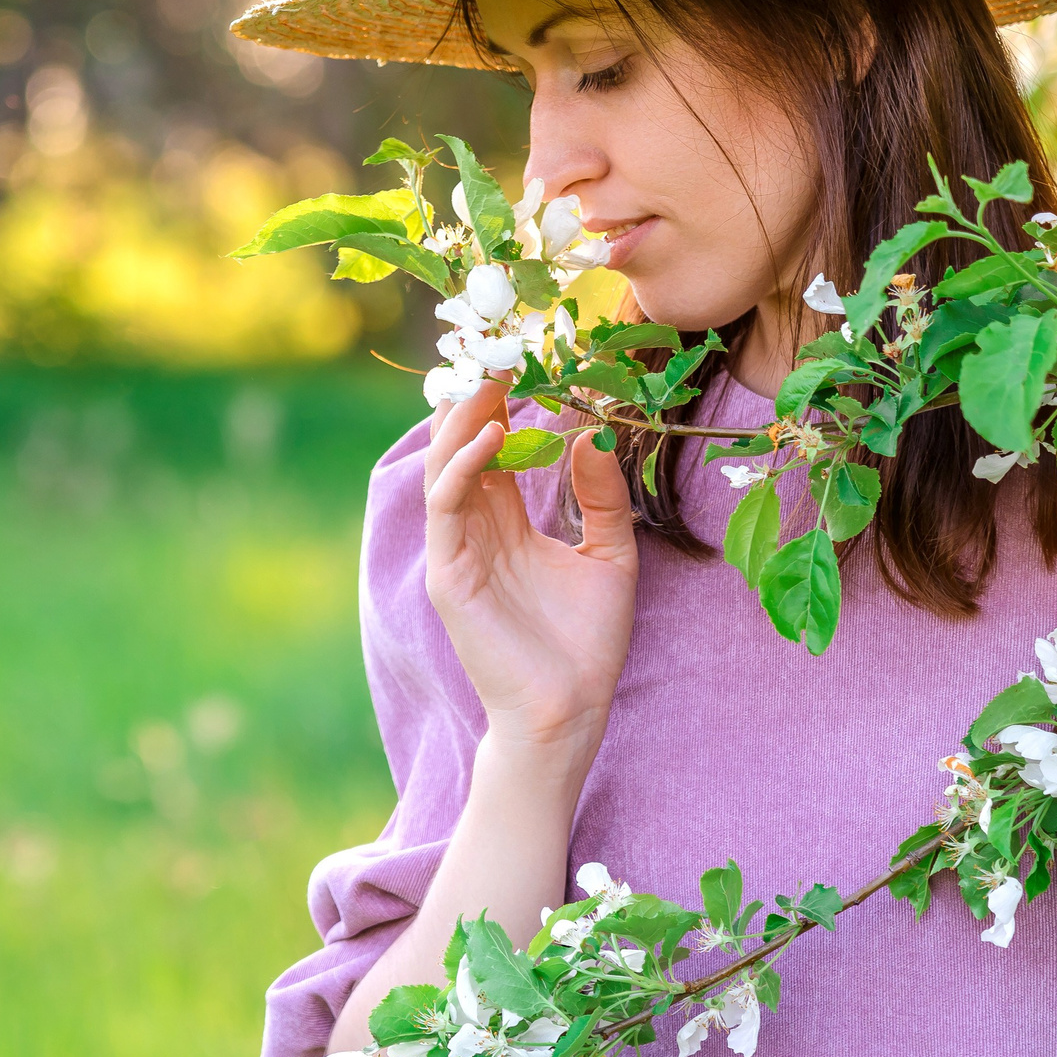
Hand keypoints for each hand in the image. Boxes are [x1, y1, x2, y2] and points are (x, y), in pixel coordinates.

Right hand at [422, 379, 639, 772]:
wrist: (571, 710)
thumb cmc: (587, 641)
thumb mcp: (611, 553)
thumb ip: (602, 495)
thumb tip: (592, 433)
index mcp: (506, 519)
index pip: (493, 444)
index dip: (503, 401)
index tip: (523, 355)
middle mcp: (475, 527)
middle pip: (461, 444)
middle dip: (475, 396)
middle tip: (497, 346)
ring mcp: (457, 549)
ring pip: (445, 465)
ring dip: (464, 419)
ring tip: (490, 376)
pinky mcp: (449, 574)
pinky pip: (448, 506)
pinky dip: (463, 466)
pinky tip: (491, 437)